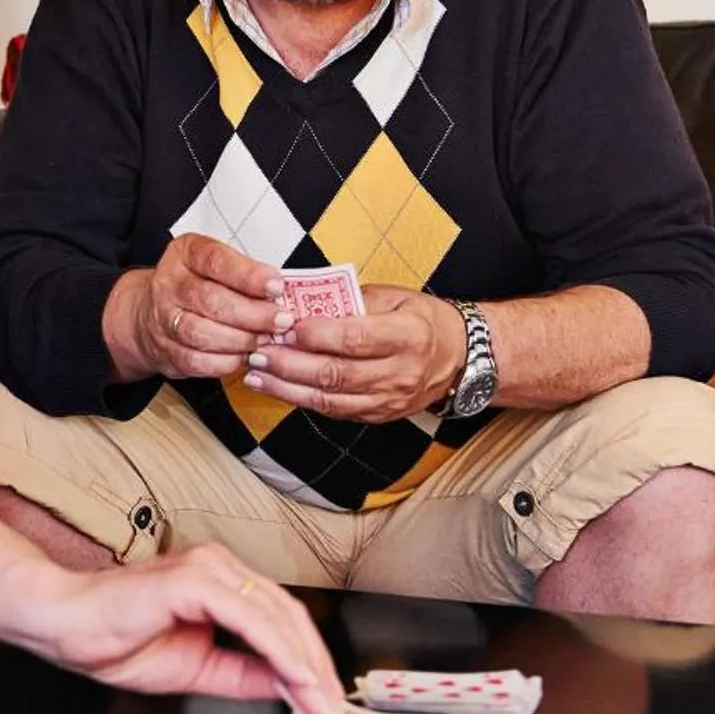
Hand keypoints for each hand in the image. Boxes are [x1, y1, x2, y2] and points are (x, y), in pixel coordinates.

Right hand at [21, 544, 347, 713]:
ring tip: (323, 703)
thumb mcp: (195, 669)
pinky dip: (280, 651)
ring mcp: (208, 570)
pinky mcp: (194, 582)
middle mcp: (219, 567)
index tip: (326, 702)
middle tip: (336, 711)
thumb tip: (287, 686)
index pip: (282, 618)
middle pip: (290, 615)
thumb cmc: (113, 639)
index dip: (310, 660)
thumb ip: (242, 673)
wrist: (63, 626)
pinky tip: (296, 679)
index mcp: (219, 582)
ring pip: (278, 615)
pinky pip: (251, 619)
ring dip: (308, 663)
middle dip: (319, 667)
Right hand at [105, 235, 286, 382]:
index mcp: (185, 253)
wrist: (149, 313)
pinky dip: (226, 361)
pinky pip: (197, 361)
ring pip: (202, 333)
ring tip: (266, 339)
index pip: (215, 260)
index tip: (276, 286)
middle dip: (252, 313)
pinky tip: (245, 355)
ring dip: (241, 340)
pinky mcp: (167, 351)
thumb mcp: (216, 264)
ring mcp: (164, 319)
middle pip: (210, 300)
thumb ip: (245, 274)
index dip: (248, 275)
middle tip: (281, 321)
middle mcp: (169, 284)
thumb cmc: (196, 284)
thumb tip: (281, 294)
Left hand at [241, 285, 459, 423]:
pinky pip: (335, 410)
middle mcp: (401, 372)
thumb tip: (302, 301)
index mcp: (408, 336)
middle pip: (337, 373)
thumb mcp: (395, 297)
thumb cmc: (421, 320)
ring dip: (288, 387)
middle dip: (291, 363)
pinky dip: (302, 399)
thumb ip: (352, 300)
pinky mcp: (379, 416)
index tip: (285, 326)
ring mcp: (390, 399)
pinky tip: (277, 387)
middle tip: (259, 351)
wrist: (458, 358)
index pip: (356, 337)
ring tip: (256, 373)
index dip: (317, 334)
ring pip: (331, 399)